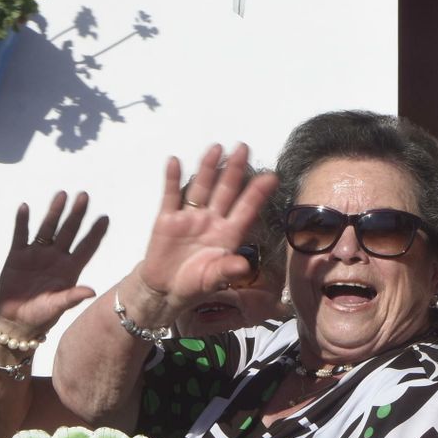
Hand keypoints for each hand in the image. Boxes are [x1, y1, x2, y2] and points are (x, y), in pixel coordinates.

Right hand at [0, 192, 108, 337]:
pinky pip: (20, 235)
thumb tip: (91, 291)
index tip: (105, 217)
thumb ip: (72, 297)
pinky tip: (26, 207)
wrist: (14, 319)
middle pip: (69, 231)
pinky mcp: (17, 256)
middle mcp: (56, 258)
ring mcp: (37, 255)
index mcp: (70, 269)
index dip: (96, 233)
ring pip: (47, 228)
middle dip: (76, 214)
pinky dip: (22, 222)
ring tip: (62, 194)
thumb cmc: (40, 315)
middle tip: (84, 196)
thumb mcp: (56, 306)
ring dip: (54, 212)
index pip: (86, 247)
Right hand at [135, 144, 277, 307]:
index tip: (271, 177)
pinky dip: (171, 179)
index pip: (246, 209)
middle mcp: (212, 221)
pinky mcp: (167, 219)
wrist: (165, 289)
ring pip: (201, 187)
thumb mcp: (213, 280)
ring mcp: (190, 217)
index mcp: (229, 234)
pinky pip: (170, 195)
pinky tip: (174, 161)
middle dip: (234, 169)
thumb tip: (244, 265)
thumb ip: (228, 270)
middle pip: (225, 191)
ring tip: (216, 147)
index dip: (257, 194)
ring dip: (208, 168)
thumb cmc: (195, 284)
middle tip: (244, 147)